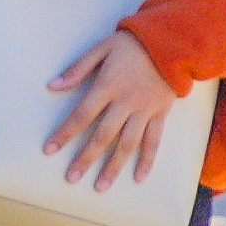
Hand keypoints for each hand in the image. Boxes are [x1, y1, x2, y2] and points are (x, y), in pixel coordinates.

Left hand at [46, 31, 187, 184]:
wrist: (176, 39)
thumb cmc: (135, 43)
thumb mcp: (103, 47)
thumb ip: (78, 68)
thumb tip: (52, 86)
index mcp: (108, 85)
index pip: (81, 114)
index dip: (64, 133)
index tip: (49, 149)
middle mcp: (126, 102)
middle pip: (103, 135)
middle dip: (85, 158)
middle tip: (71, 177)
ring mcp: (145, 110)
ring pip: (128, 143)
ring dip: (114, 166)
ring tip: (100, 186)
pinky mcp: (161, 113)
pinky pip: (154, 140)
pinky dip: (148, 160)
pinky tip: (139, 177)